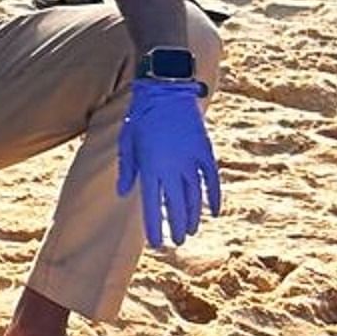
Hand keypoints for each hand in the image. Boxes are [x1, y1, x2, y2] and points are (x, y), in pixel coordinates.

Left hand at [115, 78, 220, 248]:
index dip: (156, 226)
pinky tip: (213, 212)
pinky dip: (214, 197)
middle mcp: (171, 167)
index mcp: (150, 167)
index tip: (158, 244)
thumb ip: (128, 169)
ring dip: (193, 216)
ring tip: (190, 231)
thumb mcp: (128, 142)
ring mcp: (190, 160)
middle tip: (176, 241)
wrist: (166, 91)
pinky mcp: (205, 151)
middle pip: (175, 205)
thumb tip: (122, 194)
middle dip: (176, 226)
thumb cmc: (142, 117)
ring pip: (194, 196)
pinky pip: (212, 180)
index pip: (152, 205)